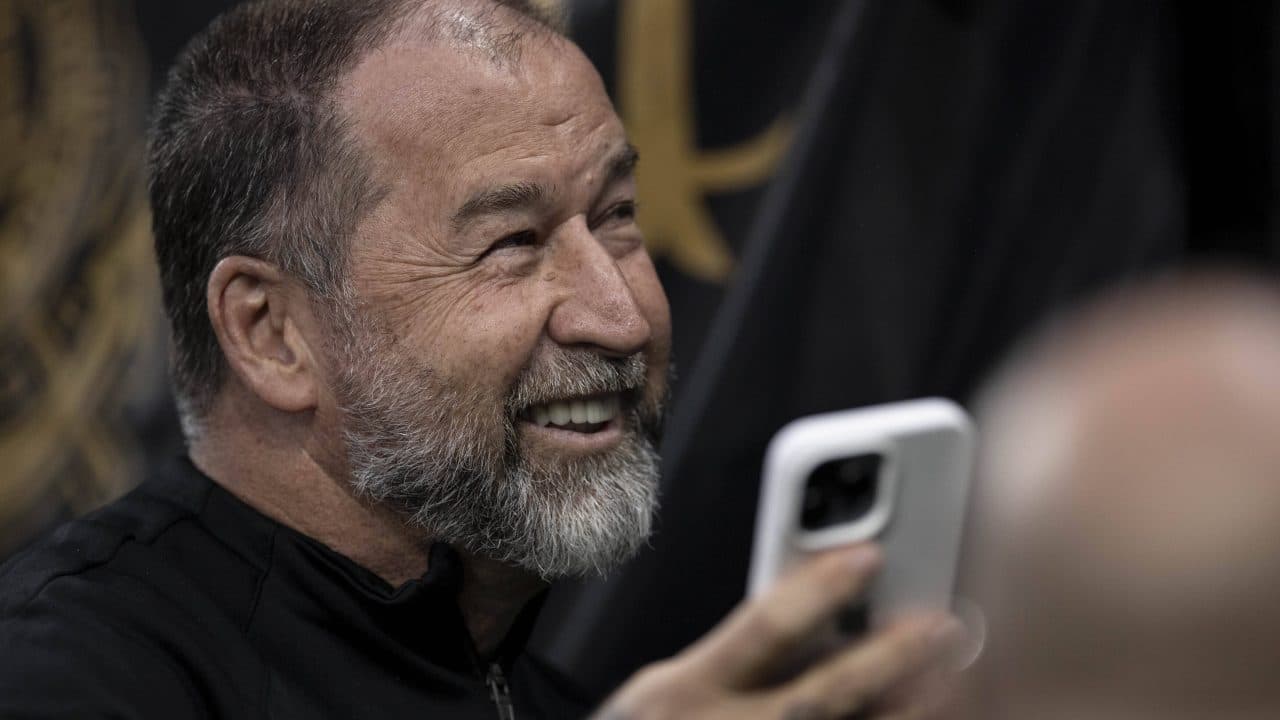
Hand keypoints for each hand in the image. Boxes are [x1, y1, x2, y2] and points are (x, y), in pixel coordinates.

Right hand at [592, 544, 959, 718]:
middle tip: (943, 623)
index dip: (819, 588)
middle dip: (888, 656)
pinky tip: (917, 713)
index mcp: (687, 688)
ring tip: (950, 676)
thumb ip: (731, 651)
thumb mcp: (666, 685)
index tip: (868, 555)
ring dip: (905, 708)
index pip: (764, 626)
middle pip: (824, 692)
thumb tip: (812, 605)